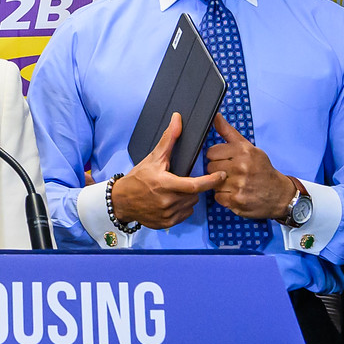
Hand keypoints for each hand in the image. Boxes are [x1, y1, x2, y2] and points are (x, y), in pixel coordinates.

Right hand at [109, 113, 225, 229]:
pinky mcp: (166, 224)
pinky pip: (184, 215)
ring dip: (188, 198)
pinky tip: (171, 201)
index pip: (195, 185)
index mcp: (165, 184)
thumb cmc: (138, 178)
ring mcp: (167, 215)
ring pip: (191, 205)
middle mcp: (167, 202)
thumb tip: (177, 120)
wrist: (121, 201)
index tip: (222, 175)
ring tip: (175, 191)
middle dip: (193, 187)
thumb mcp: (153, 158)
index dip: (212, 180)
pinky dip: (182, 208)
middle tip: (181, 181)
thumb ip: (169, 140)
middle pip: (195, 194)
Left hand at [203, 114, 294, 219]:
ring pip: (212, 183)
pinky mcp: (236, 200)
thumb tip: (216, 116)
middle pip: (210, 167)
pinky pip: (217, 197)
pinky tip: (235, 193)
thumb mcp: (249, 148)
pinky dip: (224, 197)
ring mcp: (239, 184)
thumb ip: (229, 132)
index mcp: (243, 151)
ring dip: (220, 185)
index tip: (226, 161)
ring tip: (234, 184)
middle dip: (218, 170)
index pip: (211, 152)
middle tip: (232, 173)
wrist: (279, 194)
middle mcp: (241, 166)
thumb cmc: (262, 169)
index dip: (217, 157)